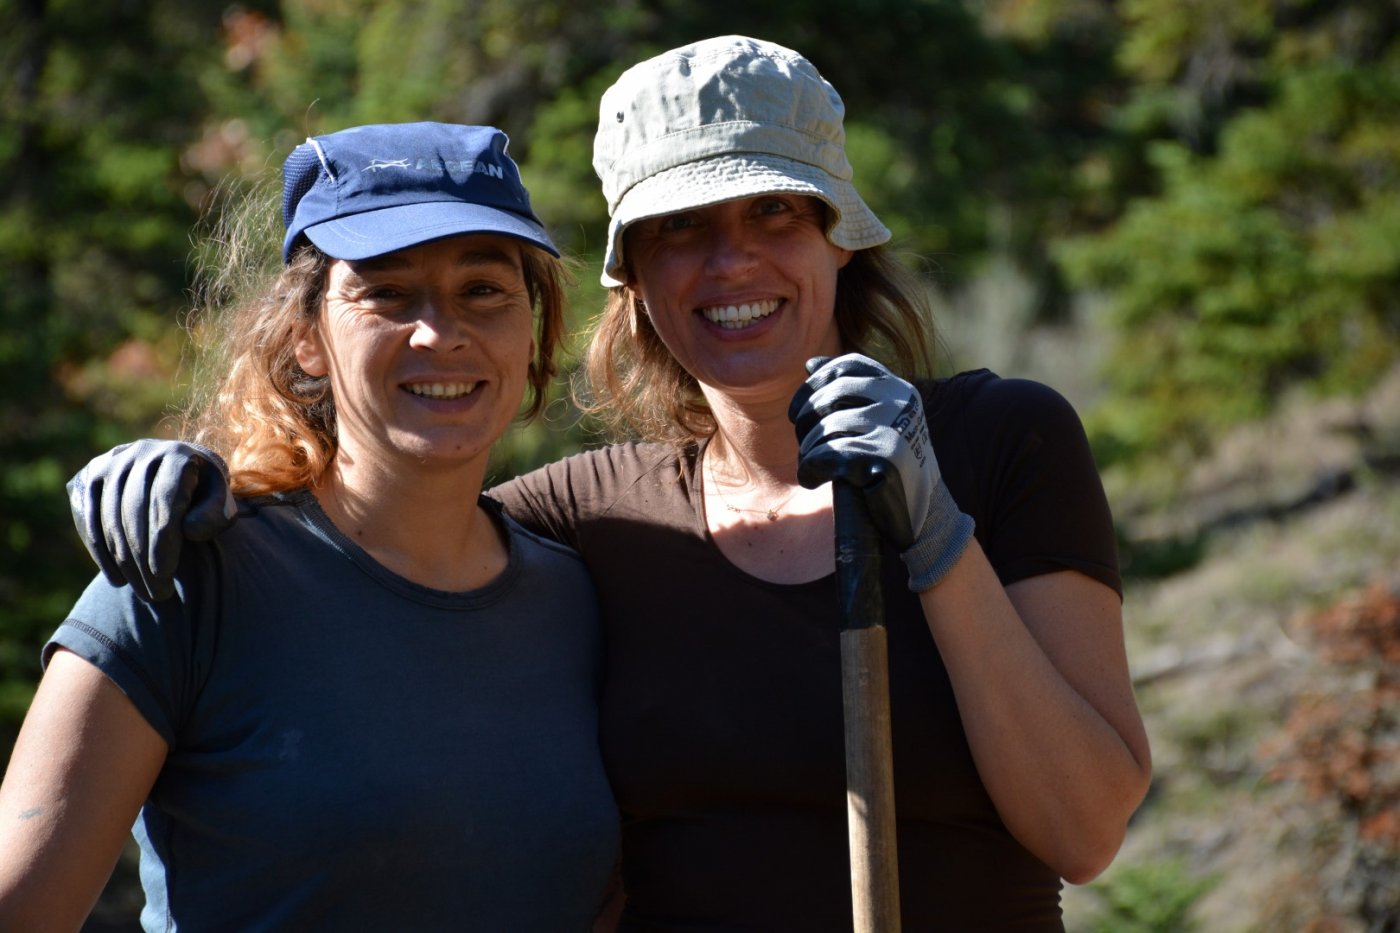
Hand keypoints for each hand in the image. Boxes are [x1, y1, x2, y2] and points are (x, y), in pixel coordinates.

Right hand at [66, 440, 236, 601]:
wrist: (178, 473)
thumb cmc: (205, 496)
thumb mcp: (223, 503)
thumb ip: (215, 515)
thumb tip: (188, 529)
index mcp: (177, 455)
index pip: (164, 500)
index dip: (162, 540)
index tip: (164, 575)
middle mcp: (140, 452)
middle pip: (134, 512)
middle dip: (143, 559)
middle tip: (157, 595)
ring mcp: (111, 462)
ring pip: (109, 518)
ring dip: (122, 561)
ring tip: (143, 592)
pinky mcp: (88, 477)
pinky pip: (87, 518)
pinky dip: (99, 551)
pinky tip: (116, 578)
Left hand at [788, 353, 973, 590]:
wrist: (925, 511)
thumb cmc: (893, 464)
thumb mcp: (880, 419)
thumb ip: (851, 392)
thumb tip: (810, 364)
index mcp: (898, 389)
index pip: (848, 365)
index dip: (816, 382)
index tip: (800, 408)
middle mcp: (899, 402)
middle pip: (830, 394)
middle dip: (805, 418)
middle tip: (802, 438)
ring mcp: (893, 429)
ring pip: (826, 428)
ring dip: (808, 449)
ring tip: (810, 464)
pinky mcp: (883, 459)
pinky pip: (827, 456)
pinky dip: (810, 469)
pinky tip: (812, 480)